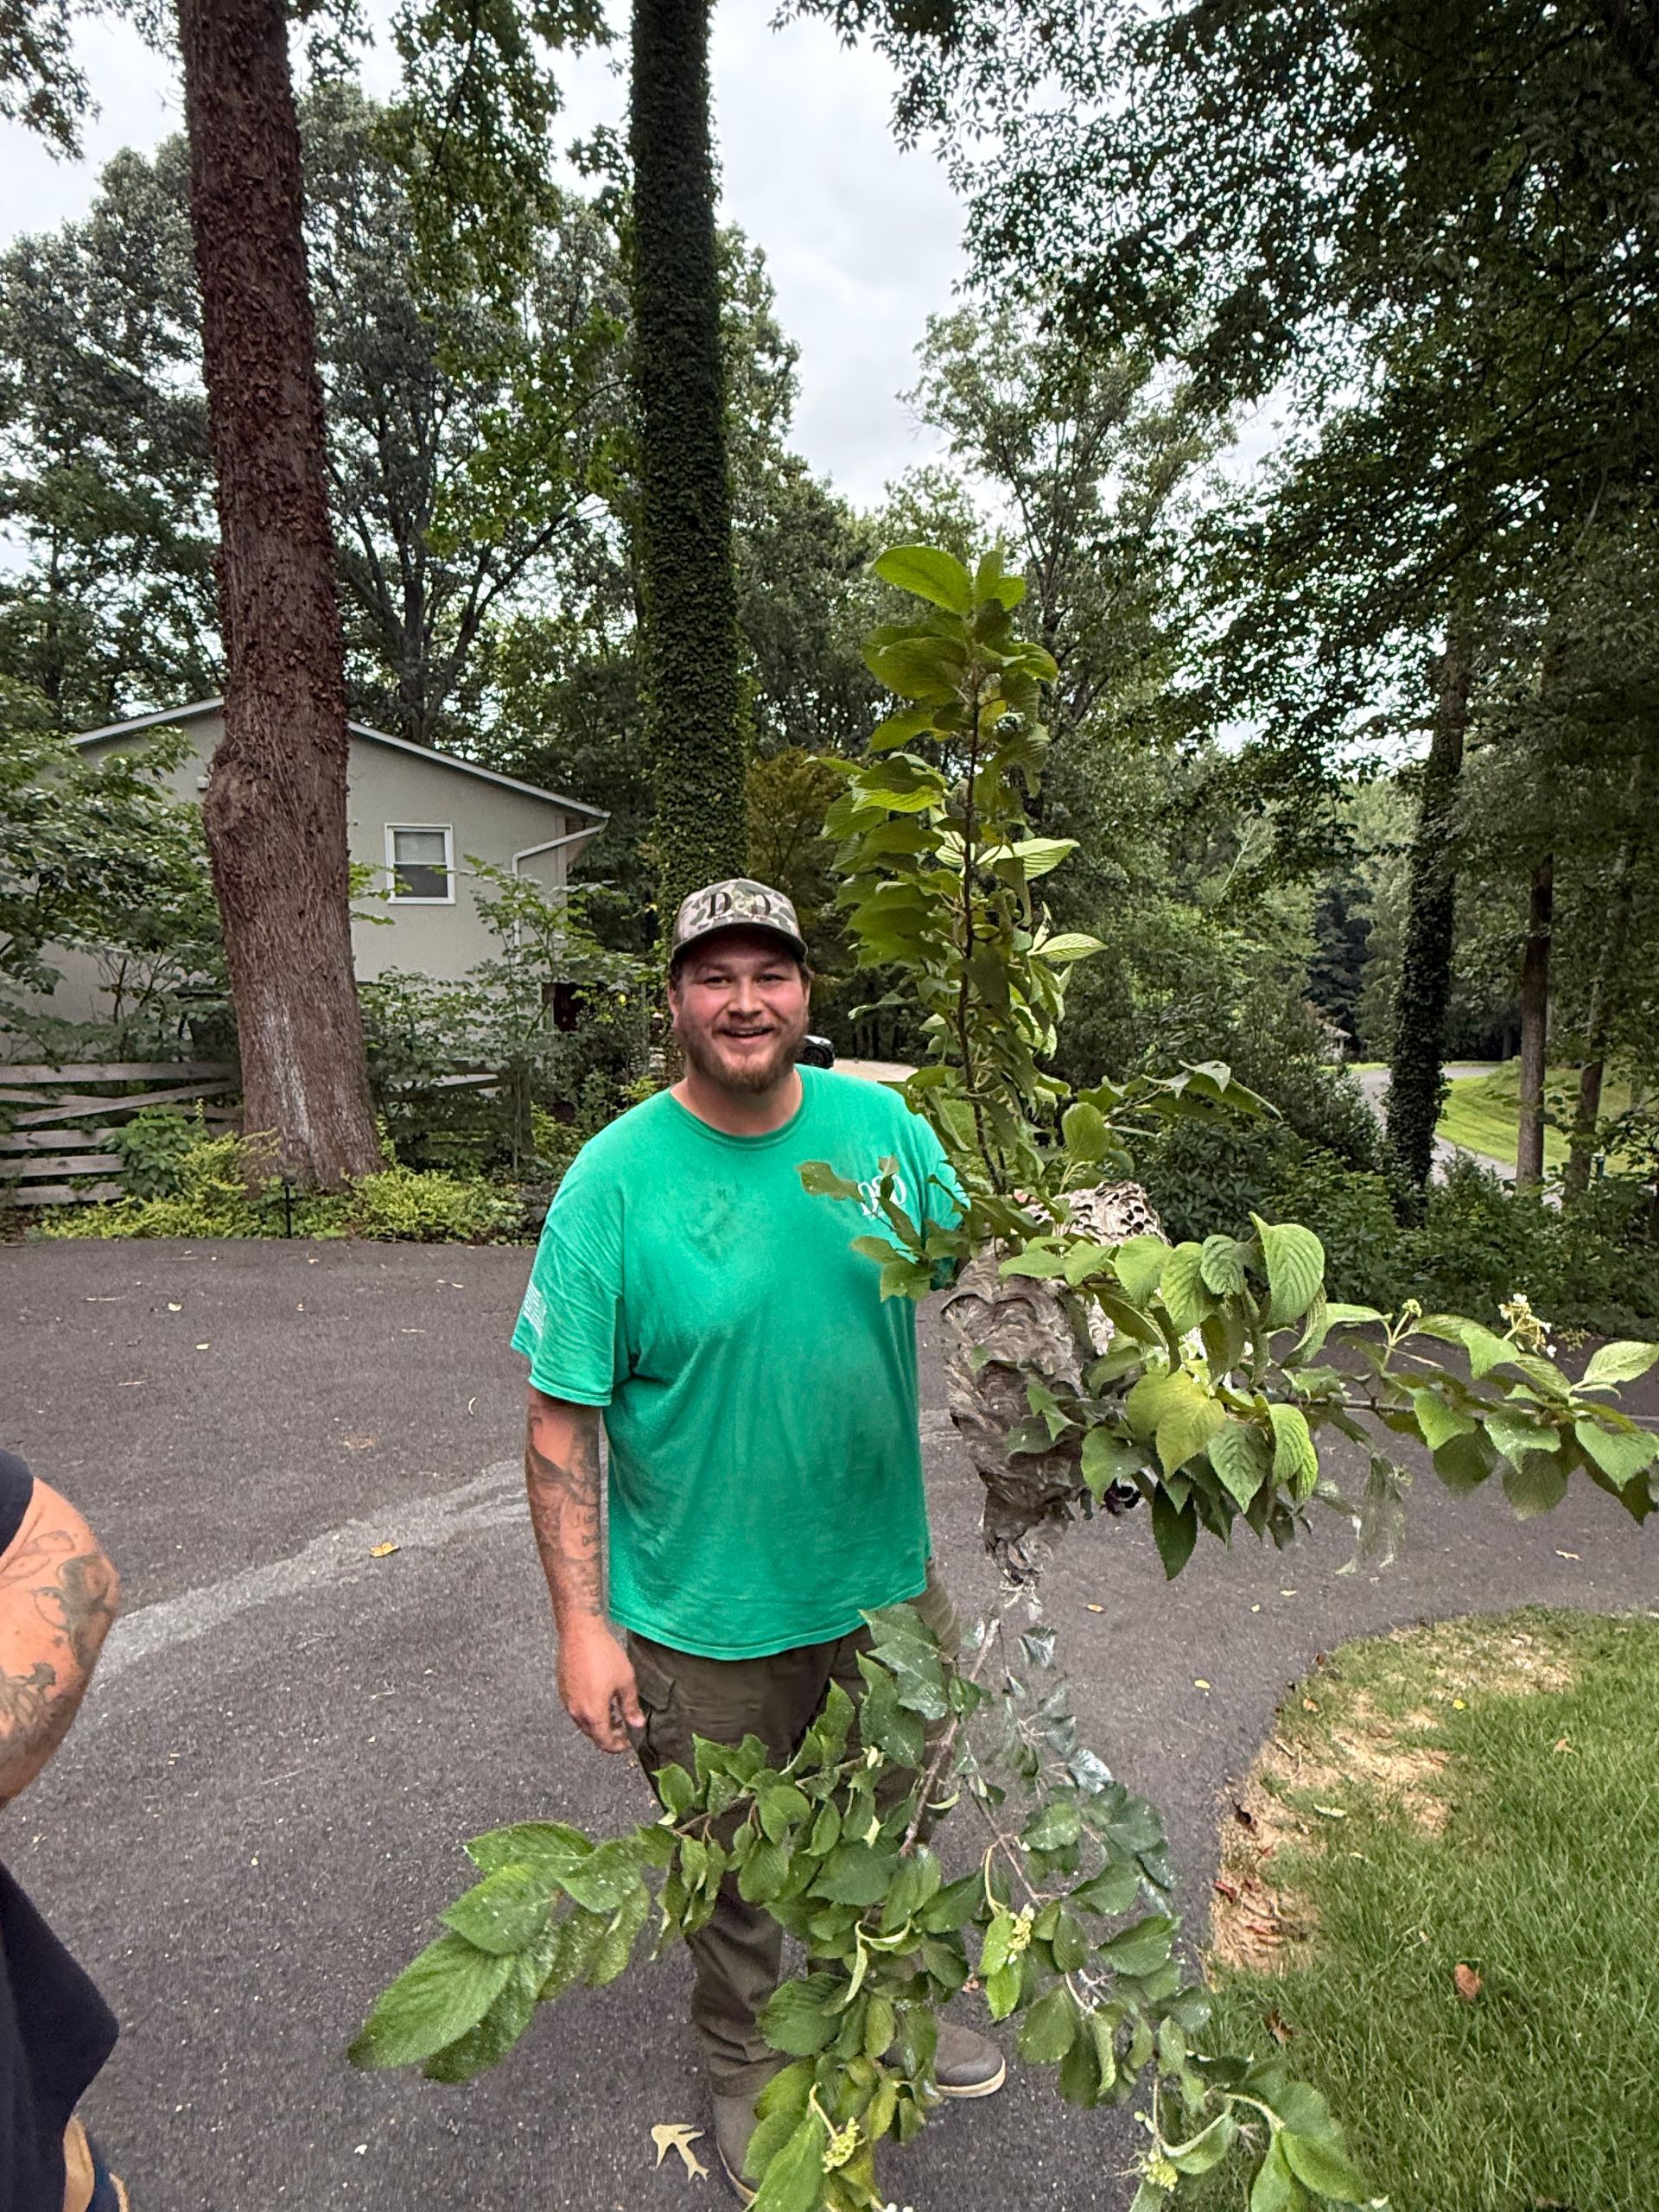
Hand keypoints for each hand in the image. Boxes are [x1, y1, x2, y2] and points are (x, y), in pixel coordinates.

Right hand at [556, 1619, 643, 1752]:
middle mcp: (576, 1711)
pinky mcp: (563, 1689)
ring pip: (584, 1722)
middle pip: (593, 1734)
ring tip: (615, 1712)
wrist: (580, 1632)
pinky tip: (601, 1699)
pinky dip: (589, 1711)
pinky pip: (576, 1709)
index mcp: (592, 1713)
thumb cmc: (604, 1655)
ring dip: (599, 1723)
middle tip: (625, 1727)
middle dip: (609, 1735)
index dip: (618, 1746)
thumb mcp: (625, 1681)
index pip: (604, 1742)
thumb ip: (631, 1706)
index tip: (629, 1741)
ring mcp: (567, 1701)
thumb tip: (637, 1724)